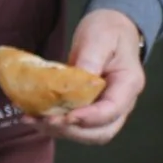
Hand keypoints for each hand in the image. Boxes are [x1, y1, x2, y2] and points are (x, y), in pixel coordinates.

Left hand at [37, 10, 145, 145]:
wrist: (111, 28)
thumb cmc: (108, 30)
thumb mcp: (99, 37)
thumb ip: (90, 59)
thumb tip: (74, 84)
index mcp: (128, 84)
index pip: (112, 110)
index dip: (89, 118)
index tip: (66, 117)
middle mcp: (121, 103)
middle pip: (101, 131)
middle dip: (72, 131)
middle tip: (46, 120)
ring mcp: (106, 109)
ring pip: (87, 134)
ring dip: (60, 131)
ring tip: (34, 120)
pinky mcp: (90, 109)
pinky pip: (76, 125)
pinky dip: (56, 125)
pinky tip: (35, 117)